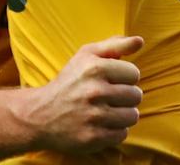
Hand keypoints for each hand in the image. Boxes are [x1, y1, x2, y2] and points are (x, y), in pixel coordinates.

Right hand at [27, 35, 143, 152]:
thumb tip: (140, 41)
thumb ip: (115, 45)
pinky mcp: (92, 138)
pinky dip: (114, 131)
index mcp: (95, 68)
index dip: (125, 77)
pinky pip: (122, 134)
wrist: (39, 115)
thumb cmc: (69, 81)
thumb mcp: (86, 55)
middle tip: (108, 97)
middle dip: (125, 96)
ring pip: (132, 116)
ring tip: (107, 111)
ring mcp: (93, 117)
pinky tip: (101, 124)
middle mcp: (94, 92)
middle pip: (136, 95)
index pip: (134, 73)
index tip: (111, 81)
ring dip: (122, 114)